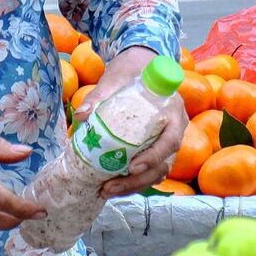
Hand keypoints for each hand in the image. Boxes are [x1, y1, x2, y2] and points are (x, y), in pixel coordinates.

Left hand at [75, 46, 186, 198]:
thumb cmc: (132, 70)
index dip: (153, 157)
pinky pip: (150, 170)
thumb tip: (80, 115)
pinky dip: (133, 182)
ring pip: (157, 172)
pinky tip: (112, 185)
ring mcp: (166, 140)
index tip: (132, 167)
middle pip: (163, 164)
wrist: (140, 65)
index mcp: (172, 112)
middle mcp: (175, 129)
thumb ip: (99, 96)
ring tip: (106, 190)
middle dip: (137, 181)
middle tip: (109, 186)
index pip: (170, 141)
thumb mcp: (116, 78)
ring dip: (133, 186)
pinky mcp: (156, 147)